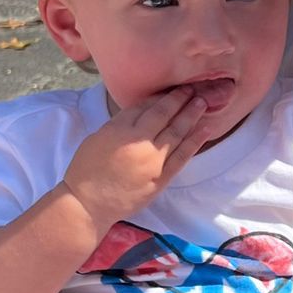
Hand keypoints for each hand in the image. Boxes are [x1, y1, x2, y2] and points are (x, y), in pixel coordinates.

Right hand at [60, 87, 210, 230]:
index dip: (162, 96)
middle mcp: (140, 143)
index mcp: (121, 130)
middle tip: (193, 89)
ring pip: (177, 133)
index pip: (146, 107)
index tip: (173, 88)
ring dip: (191, 116)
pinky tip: (206, 129)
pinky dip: (195, 142)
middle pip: (165, 116)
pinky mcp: (161, 179)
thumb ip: (121, 123)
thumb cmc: (87, 169)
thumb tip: (144, 109)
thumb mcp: (98, 137)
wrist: (88, 204)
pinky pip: (182, 157)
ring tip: (202, 103)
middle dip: (180, 100)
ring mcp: (153, 162)